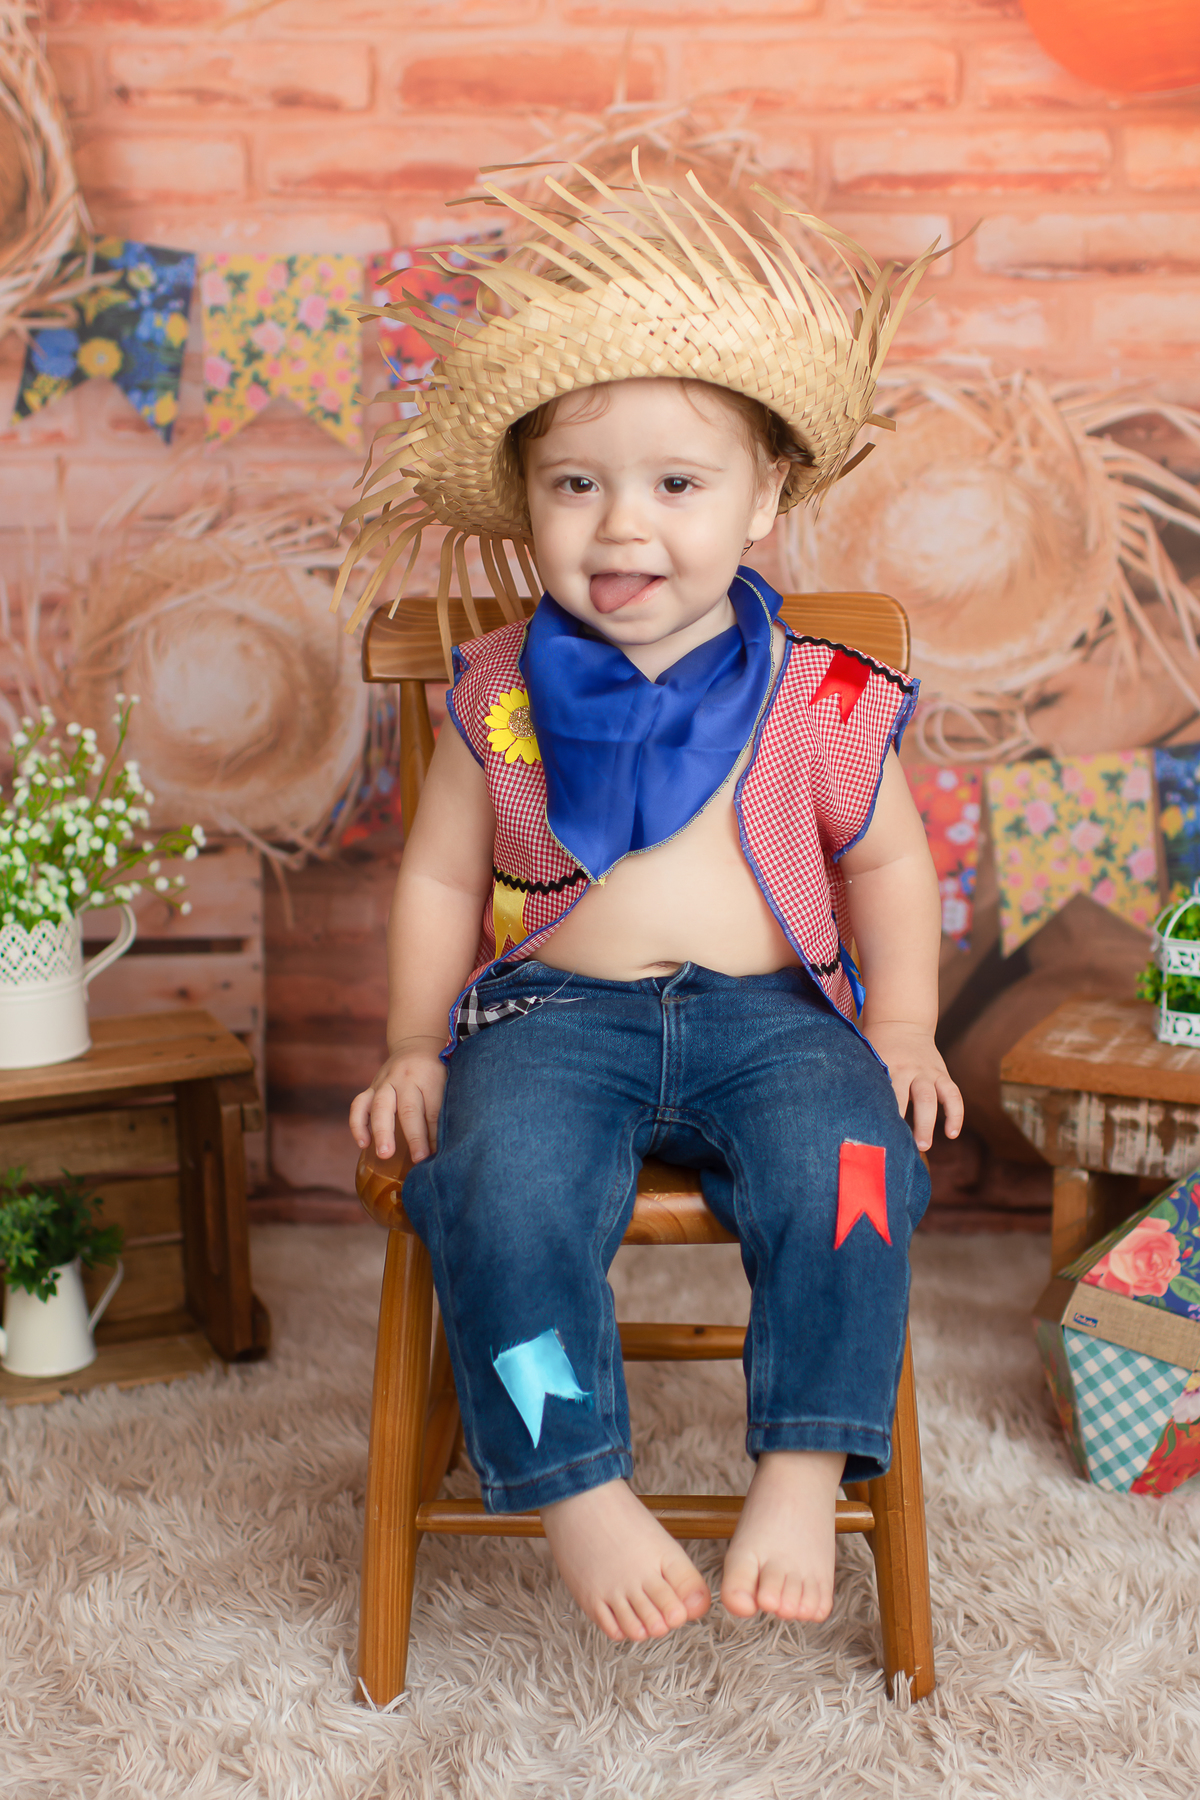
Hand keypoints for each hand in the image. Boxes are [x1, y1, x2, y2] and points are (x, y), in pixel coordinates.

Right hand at [349, 1036, 446, 1163]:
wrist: (417, 1043)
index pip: (433, 1109)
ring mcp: (385, 1081)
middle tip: (418, 1159)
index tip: (438, 1156)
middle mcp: (405, 1077)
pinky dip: (358, 1125)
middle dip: (414, 1136)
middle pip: (408, 1108)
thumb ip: (446, 1106)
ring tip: (385, 1155)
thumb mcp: (448, 1080)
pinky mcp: (371, 1086)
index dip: (435, 1135)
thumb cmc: (437, 1070)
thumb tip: (450, 1143)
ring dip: (382, 1132)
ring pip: (380, 1106)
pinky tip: (363, 1144)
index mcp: (430, 1076)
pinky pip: (359, 1105)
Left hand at [862, 1020, 962, 1153]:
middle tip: (904, 1145)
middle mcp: (909, 1068)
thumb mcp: (867, 1057)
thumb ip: (864, 1080)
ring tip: (924, 1146)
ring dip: (928, 1122)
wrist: (901, 1022)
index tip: (875, 1134)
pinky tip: (952, 1133)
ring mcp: (927, 1071)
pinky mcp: (941, 1073)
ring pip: (931, 1097)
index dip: (881, 1113)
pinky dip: (955, 1114)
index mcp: (887, 1064)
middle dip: (908, 1121)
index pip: (884, 1092)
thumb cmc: (876, 1048)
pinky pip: (953, 1094)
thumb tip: (846, 1113)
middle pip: (910, 1096)